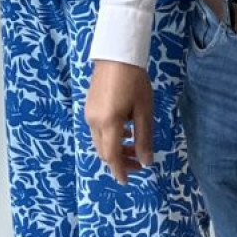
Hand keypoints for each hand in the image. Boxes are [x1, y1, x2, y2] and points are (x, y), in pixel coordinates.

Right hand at [84, 60, 152, 184]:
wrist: (116, 55)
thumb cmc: (134, 82)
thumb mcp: (144, 111)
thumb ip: (144, 139)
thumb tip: (146, 162)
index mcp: (109, 123)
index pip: (111, 156)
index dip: (119, 171)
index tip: (127, 181)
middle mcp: (94, 122)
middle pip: (104, 152)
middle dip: (120, 162)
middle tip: (138, 163)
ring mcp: (89, 114)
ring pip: (99, 142)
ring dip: (115, 149)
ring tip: (134, 146)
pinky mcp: (89, 107)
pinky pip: (97, 131)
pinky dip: (110, 138)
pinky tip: (125, 130)